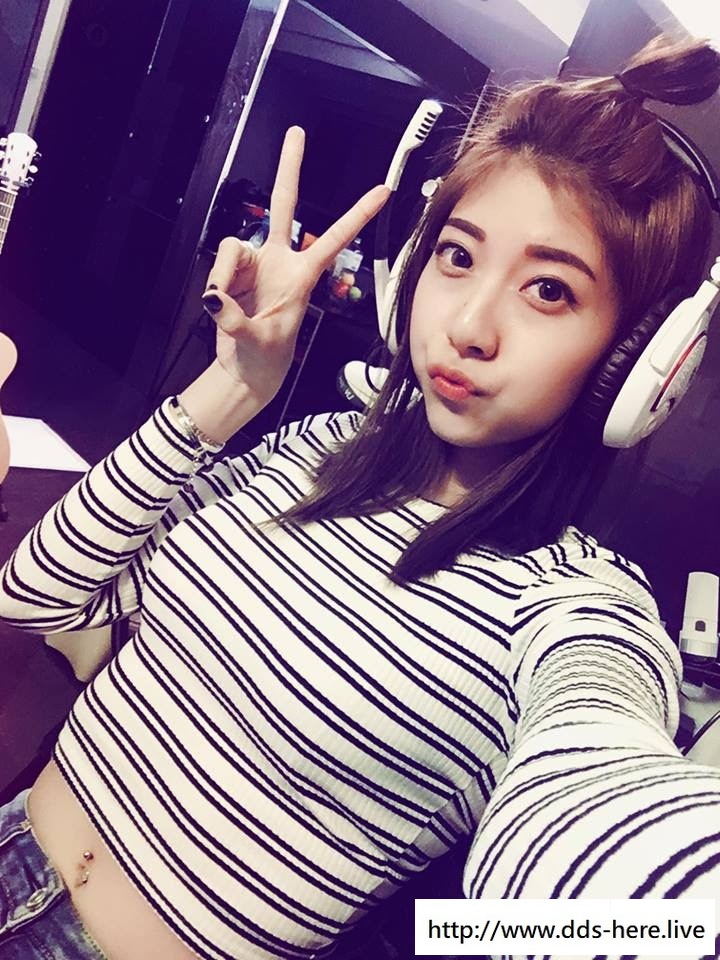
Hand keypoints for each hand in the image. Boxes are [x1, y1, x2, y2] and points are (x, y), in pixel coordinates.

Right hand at [203, 127, 388, 403]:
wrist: (246, 370)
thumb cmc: (265, 358)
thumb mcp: (259, 342)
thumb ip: (236, 319)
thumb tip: (215, 297)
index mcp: (303, 276)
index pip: (334, 238)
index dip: (357, 215)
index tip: (383, 191)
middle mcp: (279, 262)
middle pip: (283, 205)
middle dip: (289, 168)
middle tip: (297, 133)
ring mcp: (255, 264)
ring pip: (234, 249)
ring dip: (225, 276)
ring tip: (224, 306)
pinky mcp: (232, 273)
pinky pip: (219, 267)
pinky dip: (215, 286)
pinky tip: (219, 305)